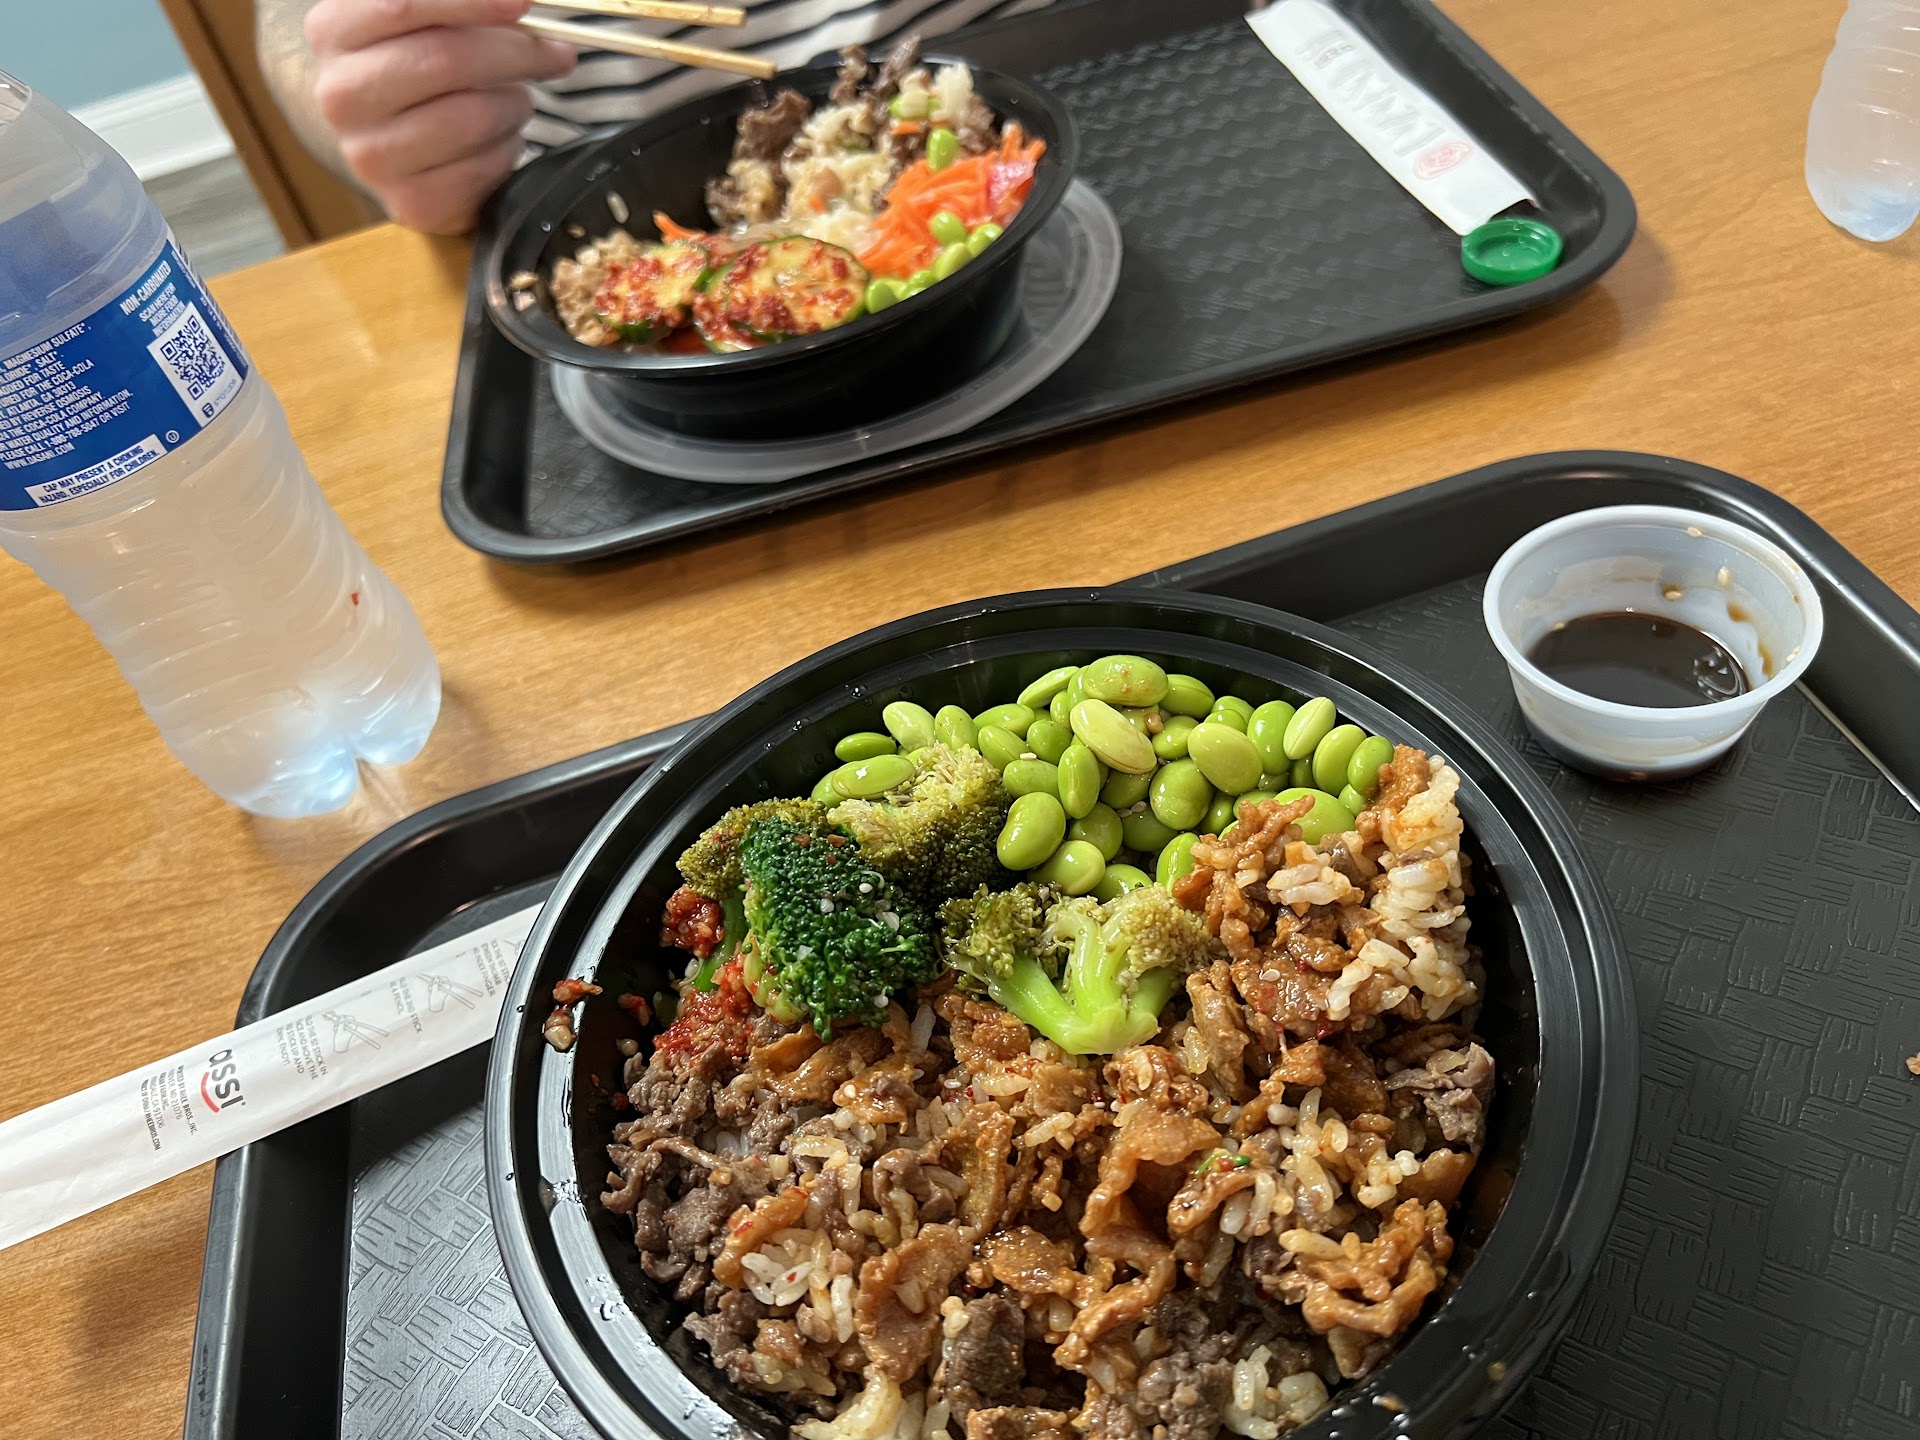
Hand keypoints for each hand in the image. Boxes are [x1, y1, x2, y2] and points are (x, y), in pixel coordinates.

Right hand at [306, 0, 575, 232]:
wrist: (392, 142)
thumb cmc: (418, 66)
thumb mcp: (426, 21)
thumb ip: (465, 7)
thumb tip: (522, 6)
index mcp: (334, 31)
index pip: (402, 5)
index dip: (470, 3)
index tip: (521, 3)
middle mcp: (341, 95)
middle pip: (445, 59)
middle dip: (515, 54)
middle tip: (554, 54)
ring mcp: (370, 155)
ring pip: (472, 116)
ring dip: (515, 105)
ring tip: (514, 100)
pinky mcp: (411, 203)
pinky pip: (485, 168)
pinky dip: (509, 149)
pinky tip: (499, 140)